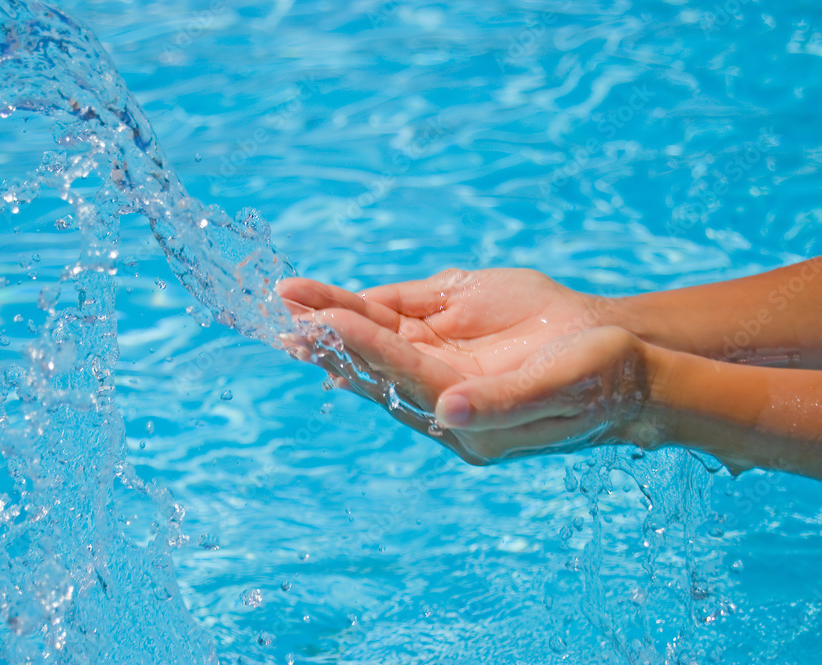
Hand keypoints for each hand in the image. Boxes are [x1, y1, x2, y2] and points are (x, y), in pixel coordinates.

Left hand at [276, 269, 656, 463]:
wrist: (623, 362)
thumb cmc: (599, 377)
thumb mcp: (559, 388)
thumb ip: (503, 403)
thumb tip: (446, 412)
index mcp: (468, 417)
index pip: (408, 378)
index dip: (370, 349)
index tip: (330, 322)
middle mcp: (445, 393)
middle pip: (378, 364)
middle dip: (332, 339)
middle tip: (283, 317)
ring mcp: (442, 365)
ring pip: (379, 341)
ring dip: (335, 321)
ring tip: (288, 301)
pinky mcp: (447, 338)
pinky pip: (396, 321)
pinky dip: (361, 310)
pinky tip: (326, 304)